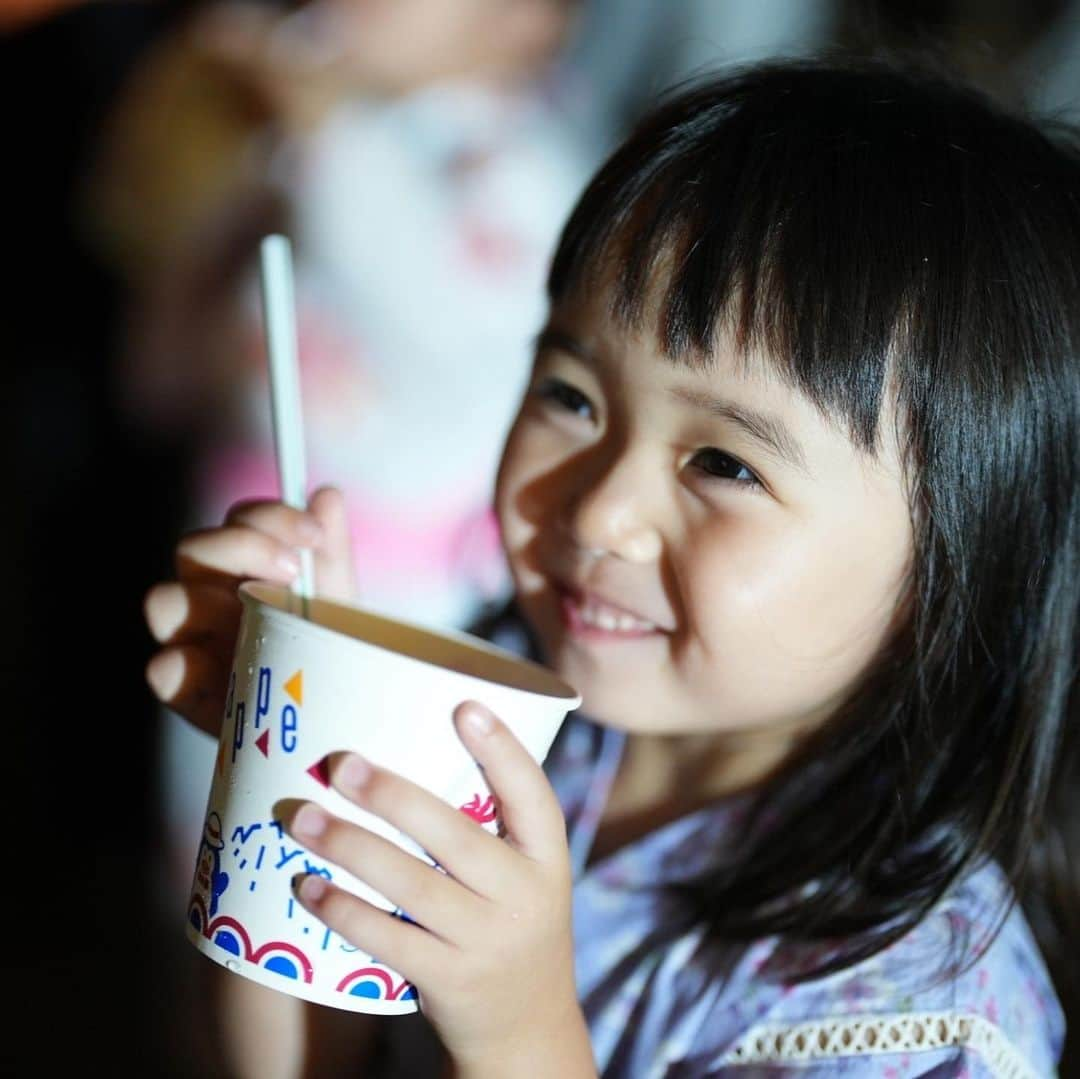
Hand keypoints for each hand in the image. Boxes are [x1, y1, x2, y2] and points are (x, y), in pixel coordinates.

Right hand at [143, 485, 355, 736]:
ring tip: (257, 623)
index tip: (314, 535)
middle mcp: (210, 594)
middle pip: (193, 548)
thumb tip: (327, 494)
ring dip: (205, 603)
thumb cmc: (329, 649)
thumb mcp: (340, 602)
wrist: (332, 716)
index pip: (239, 520)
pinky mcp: (187, 689)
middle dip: (242, 548)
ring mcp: (193, 640)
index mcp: (246, 566)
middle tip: (292, 573)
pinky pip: (163, 670)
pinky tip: (228, 673)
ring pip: (163, 601)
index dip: (271, 517)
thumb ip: (331, 552)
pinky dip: (187, 669)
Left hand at [277, 700, 594, 1077]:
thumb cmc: (512, 921)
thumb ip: (489, 824)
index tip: (465, 707)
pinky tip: (308, 886)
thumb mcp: (526, 873)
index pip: (533, 795)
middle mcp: (524, 895)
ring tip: (302, 816)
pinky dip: (344, 911)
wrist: (528, 1026)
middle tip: (340, 764)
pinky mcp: (449, 979)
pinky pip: (388, 940)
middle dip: (393, 797)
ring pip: (411, 885)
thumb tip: (402, 749)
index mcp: (546, 855)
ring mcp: (486, 940)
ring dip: (351, 848)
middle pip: (455, 836)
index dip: (502, 750)